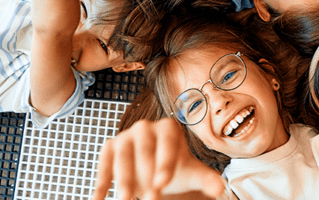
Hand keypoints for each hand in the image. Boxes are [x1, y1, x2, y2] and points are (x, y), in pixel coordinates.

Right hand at [92, 119, 226, 199]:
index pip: (166, 142)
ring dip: (122, 179)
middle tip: (151, 197)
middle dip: (145, 174)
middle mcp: (146, 127)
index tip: (163, 184)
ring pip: (121, 155)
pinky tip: (98, 199)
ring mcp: (126, 136)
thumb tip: (221, 188)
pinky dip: (101, 182)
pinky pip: (104, 164)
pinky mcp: (110, 148)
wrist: (155, 171)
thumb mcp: (192, 173)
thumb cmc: (174, 169)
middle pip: (143, 148)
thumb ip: (206, 179)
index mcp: (168, 127)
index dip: (164, 162)